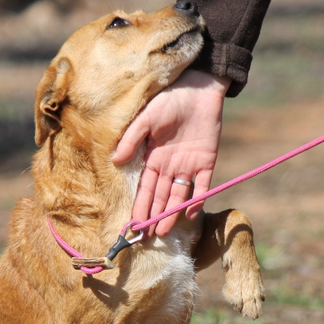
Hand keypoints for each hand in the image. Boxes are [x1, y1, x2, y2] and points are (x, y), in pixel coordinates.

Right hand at [112, 69, 230, 236]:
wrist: (198, 86)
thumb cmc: (169, 99)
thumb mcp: (146, 118)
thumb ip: (132, 139)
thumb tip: (115, 161)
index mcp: (153, 158)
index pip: (145, 188)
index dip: (139, 206)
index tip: (133, 224)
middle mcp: (170, 166)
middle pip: (160, 197)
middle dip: (153, 217)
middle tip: (146, 237)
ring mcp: (189, 165)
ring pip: (178, 196)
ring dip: (170, 214)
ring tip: (163, 233)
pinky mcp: (208, 161)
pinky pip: (202, 184)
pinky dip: (197, 199)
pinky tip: (188, 214)